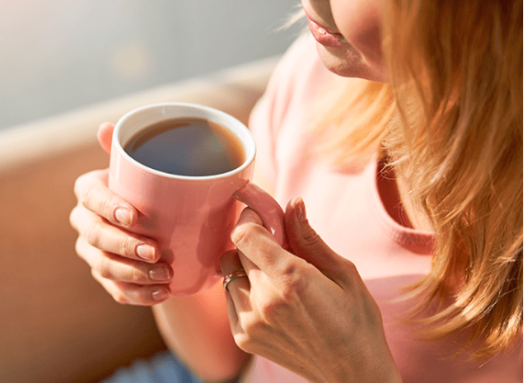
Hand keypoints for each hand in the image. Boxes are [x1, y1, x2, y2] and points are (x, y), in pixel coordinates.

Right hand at [69, 123, 172, 304]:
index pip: (90, 197)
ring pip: (103, 267)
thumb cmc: (153, 188)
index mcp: (89, 190)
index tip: (134, 216)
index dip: (108, 207)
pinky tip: (162, 292)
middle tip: (156, 252)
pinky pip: (116, 289)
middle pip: (95, 237)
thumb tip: (106, 128)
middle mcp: (84, 221)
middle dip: (124, 247)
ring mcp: (92, 252)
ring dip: (134, 274)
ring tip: (165, 276)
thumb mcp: (147, 167)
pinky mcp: (106, 277)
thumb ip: (131, 148)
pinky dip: (139, 294)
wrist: (164, 223)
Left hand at [220, 192, 401, 382]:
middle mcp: (264, 300)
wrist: (353, 373)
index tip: (262, 216)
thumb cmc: (356, 321)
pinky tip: (270, 296)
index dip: (250, 219)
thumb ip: (309, 238)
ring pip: (228, 274)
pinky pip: (230, 298)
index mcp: (290, 278)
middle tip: (275, 245)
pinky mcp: (244, 337)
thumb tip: (292, 204)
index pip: (244, 234)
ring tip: (274, 275)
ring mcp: (250, 321)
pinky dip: (243, 290)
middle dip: (252, 241)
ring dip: (245, 266)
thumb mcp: (343, 273)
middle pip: (235, 251)